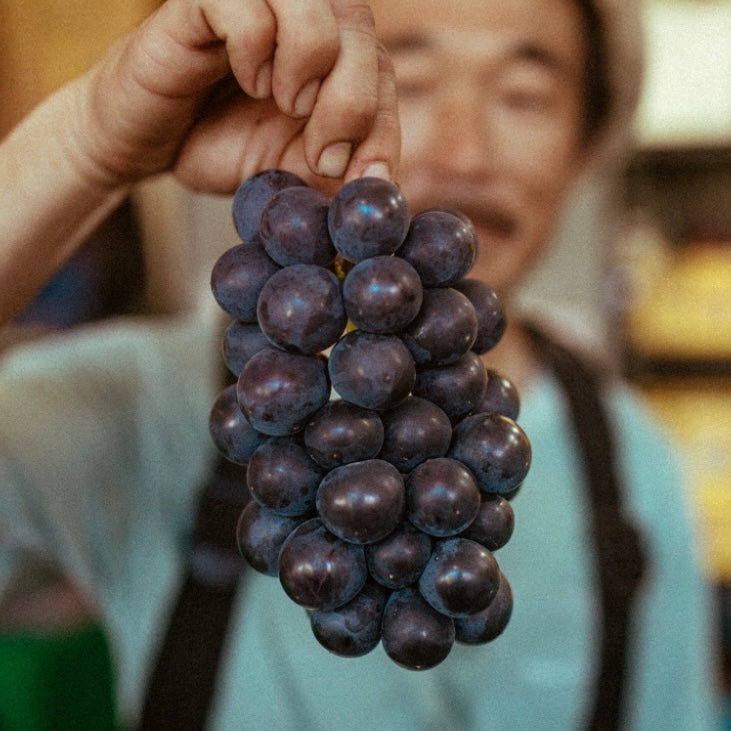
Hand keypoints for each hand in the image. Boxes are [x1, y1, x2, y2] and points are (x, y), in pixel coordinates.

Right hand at [71, 0, 399, 192]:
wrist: (147, 145)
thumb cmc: (222, 146)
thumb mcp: (293, 172)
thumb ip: (338, 174)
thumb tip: (384, 194)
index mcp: (330, 55)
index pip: (381, 70)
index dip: (381, 126)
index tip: (361, 178)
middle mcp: (301, 16)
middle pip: (359, 24)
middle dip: (351, 102)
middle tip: (323, 153)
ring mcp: (255, 1)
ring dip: (309, 64)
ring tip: (283, 103)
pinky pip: (247, 2)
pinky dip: (255, 47)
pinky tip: (245, 75)